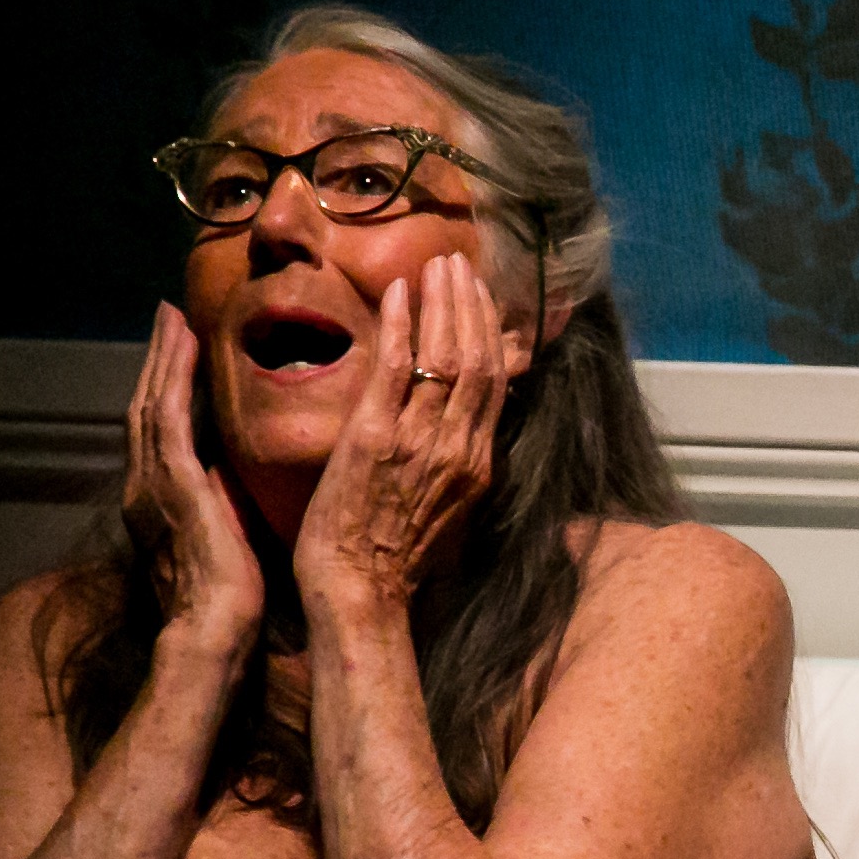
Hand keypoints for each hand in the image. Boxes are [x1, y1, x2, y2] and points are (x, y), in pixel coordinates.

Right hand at [126, 305, 265, 655]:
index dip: (166, 388)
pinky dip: (173, 377)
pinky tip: (182, 346)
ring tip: (172, 318)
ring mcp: (151, 482)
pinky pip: (169, 416)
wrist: (211, 633)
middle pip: (148, 407)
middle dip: (158, 361)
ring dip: (162, 358)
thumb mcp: (223, 540)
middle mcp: (144, 486)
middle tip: (168, 316)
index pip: (162, 431)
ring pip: (153, 403)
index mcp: (158, 501)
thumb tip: (237, 476)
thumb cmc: (227, 600)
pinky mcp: (170, 483)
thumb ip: (222, 504)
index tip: (179, 351)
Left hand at [292, 254, 514, 620]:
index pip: (497, 382)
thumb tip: (463, 426)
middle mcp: (458, 447)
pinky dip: (400, 324)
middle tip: (460, 265)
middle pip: (478, 359)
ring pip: (445, 356)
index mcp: (478, 463)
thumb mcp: (448, 508)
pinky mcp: (374, 439)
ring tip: (437, 266)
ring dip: (442, 303)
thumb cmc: (393, 559)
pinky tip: (399, 291)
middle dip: (471, 305)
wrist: (360, 594)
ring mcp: (418, 442)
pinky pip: (394, 368)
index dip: (492, 332)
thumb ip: (458, 461)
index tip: (482, 297)